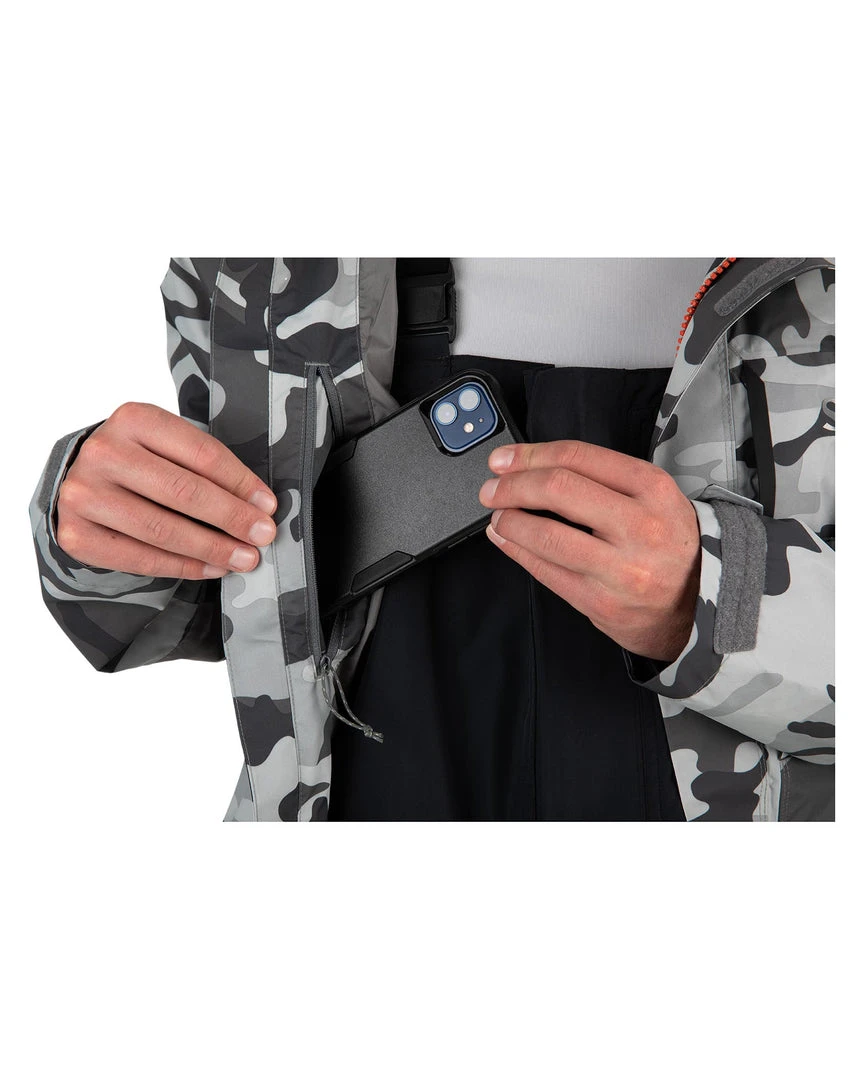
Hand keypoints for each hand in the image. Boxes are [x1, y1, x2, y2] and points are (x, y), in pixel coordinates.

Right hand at [55, 402, 277, 579]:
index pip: (201, 453)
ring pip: (161, 530)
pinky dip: (184, 566)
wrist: (79, 480)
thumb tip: (259, 505)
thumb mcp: (169, 446)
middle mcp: (104, 453)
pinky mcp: (76, 535)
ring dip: (212, 548)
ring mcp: (83, 495)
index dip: (240, 482)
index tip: (268, 506)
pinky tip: (212, 568)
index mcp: (134, 418)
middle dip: (231, 518)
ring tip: (244, 558)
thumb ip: (205, 466)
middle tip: (263, 536)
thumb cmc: (140, 461)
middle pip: (183, 492)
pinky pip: (140, 559)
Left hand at [478, 440, 701, 661]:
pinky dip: (517, 551)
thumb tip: (531, 465)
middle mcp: (641, 526)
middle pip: (558, 489)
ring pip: (546, 534)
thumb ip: (601, 478)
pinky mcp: (601, 602)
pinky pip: (546, 571)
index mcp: (653, 489)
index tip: (504, 460)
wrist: (697, 605)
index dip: (530, 455)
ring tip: (498, 516)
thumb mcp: (652, 498)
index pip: (578, 457)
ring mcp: (621, 568)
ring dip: (509, 521)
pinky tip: (506, 540)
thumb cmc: (666, 544)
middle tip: (491, 489)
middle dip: (512, 486)